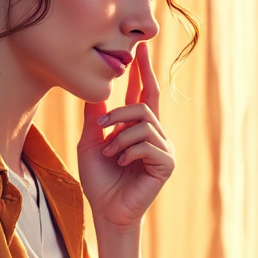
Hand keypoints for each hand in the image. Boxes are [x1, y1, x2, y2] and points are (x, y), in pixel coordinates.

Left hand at [78, 44, 174, 228]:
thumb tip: (98, 87)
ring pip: (144, 125)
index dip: (143, 71)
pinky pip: (148, 144)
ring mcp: (164, 149)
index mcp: (139, 128)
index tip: (142, 48)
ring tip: (109, 155)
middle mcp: (155, 135)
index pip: (144, 93)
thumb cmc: (99, 179)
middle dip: (119, 113)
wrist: (106, 210)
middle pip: (143, 106)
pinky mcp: (167, 164)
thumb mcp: (91, 141)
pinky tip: (121, 164)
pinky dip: (128, 152)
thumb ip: (96, 116)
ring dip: (119, 138)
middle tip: (100, 128)